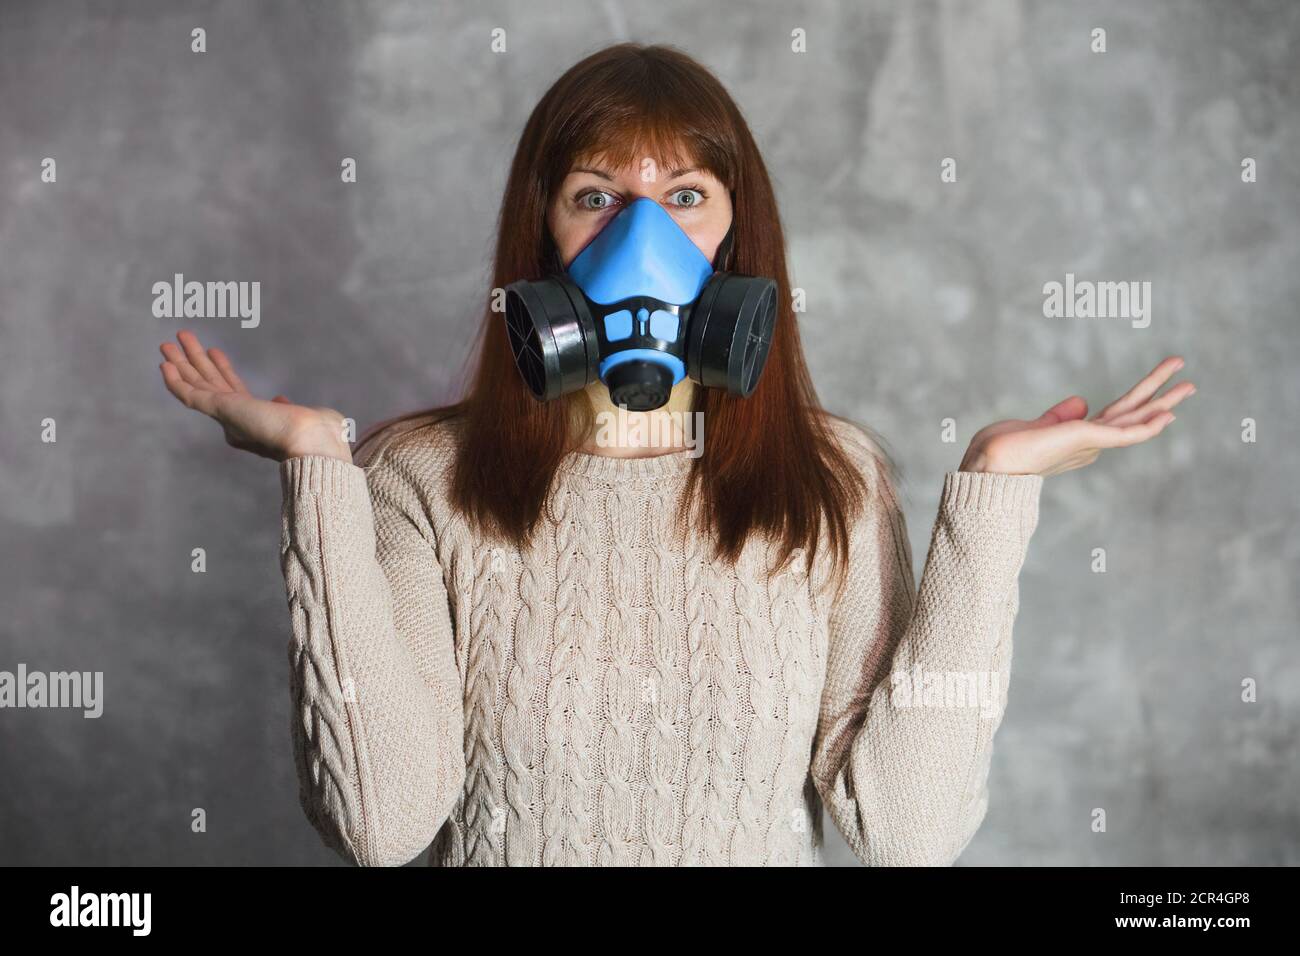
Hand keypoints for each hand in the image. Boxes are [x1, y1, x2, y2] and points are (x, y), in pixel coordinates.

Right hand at [158, 330, 352, 463]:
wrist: (311, 441)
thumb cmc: (317, 432)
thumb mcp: (304, 414)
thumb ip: (286, 407)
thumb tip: (280, 399)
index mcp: (255, 419)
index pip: (232, 388)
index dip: (222, 369)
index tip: (215, 351)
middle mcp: (237, 419)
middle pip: (209, 382)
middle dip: (194, 360)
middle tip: (182, 338)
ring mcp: (227, 415)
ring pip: (197, 384)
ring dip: (181, 363)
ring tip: (167, 342)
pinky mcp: (221, 411)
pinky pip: (191, 396)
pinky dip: (175, 382)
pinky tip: (164, 365)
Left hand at [959, 355, 1194, 477]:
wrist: (989, 466)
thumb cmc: (1004, 449)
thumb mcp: (1037, 425)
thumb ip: (1060, 415)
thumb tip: (1082, 401)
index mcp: (1079, 437)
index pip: (1116, 416)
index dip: (1138, 404)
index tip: (1158, 397)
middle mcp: (1090, 442)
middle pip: (1133, 413)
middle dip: (1161, 396)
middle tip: (1189, 380)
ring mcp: (1090, 442)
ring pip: (1135, 417)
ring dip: (1164, 401)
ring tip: (1191, 384)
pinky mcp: (1086, 439)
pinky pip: (1124, 434)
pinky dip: (1147, 427)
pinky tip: (1168, 417)